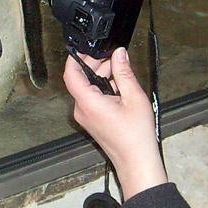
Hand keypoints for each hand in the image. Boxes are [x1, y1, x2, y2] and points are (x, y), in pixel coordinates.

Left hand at [63, 48, 166, 199]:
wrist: (136, 159)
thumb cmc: (136, 135)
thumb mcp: (134, 97)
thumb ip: (124, 72)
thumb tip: (119, 54)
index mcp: (89, 102)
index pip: (71, 74)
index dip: (76, 58)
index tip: (86, 48)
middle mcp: (82, 110)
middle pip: (80, 79)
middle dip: (95, 65)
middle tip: (113, 58)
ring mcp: (85, 116)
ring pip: (86, 88)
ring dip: (100, 77)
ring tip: (120, 74)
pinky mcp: (91, 120)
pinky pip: (91, 98)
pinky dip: (102, 89)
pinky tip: (119, 88)